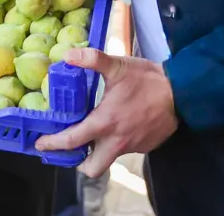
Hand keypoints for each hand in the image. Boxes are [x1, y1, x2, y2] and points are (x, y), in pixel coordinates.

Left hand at [34, 48, 177, 176]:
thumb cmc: (148, 80)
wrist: (182, 92)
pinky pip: (125, 149)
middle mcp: (117, 141)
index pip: (73, 141)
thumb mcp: (117, 66)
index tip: (41, 144)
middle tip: (71, 147)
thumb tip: (67, 55)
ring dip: (98, 149)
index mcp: (105, 122)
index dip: (53, 144)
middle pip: (92, 168)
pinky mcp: (144, 146)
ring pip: (108, 157)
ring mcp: (132, 146)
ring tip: (93, 131)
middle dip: (78, 163)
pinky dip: (117, 141)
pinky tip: (119, 123)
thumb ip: (92, 60)